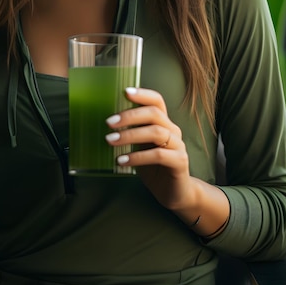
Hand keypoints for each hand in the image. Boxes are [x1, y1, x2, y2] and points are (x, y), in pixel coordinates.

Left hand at [105, 86, 192, 209]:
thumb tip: (105, 124)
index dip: (142, 94)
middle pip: (154, 114)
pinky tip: (122, 161)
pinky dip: (138, 156)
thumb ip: (130, 133)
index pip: (157, 101)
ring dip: (130, 135)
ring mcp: (178, 146)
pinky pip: (158, 154)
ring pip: (156, 132)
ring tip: (110, 141)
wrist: (173, 193)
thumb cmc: (153, 167)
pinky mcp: (180, 162)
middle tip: (109, 122)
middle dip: (130, 116)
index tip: (125, 91)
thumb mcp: (139, 147)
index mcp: (163, 123)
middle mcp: (172, 130)